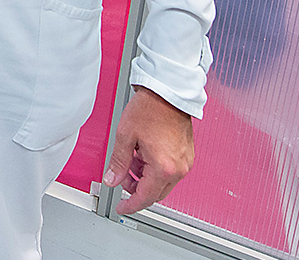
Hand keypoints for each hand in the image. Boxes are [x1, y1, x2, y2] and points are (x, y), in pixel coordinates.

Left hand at [102, 86, 194, 214]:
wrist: (167, 92)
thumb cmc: (150, 108)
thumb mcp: (125, 136)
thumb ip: (118, 163)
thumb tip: (111, 179)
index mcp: (164, 168)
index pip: (145, 198)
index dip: (130, 205)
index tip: (122, 207)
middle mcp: (178, 168)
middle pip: (155, 193)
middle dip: (136, 188)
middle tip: (121, 177)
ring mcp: (185, 162)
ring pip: (162, 182)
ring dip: (145, 177)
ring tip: (131, 158)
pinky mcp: (187, 154)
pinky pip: (170, 171)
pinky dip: (155, 169)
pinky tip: (144, 154)